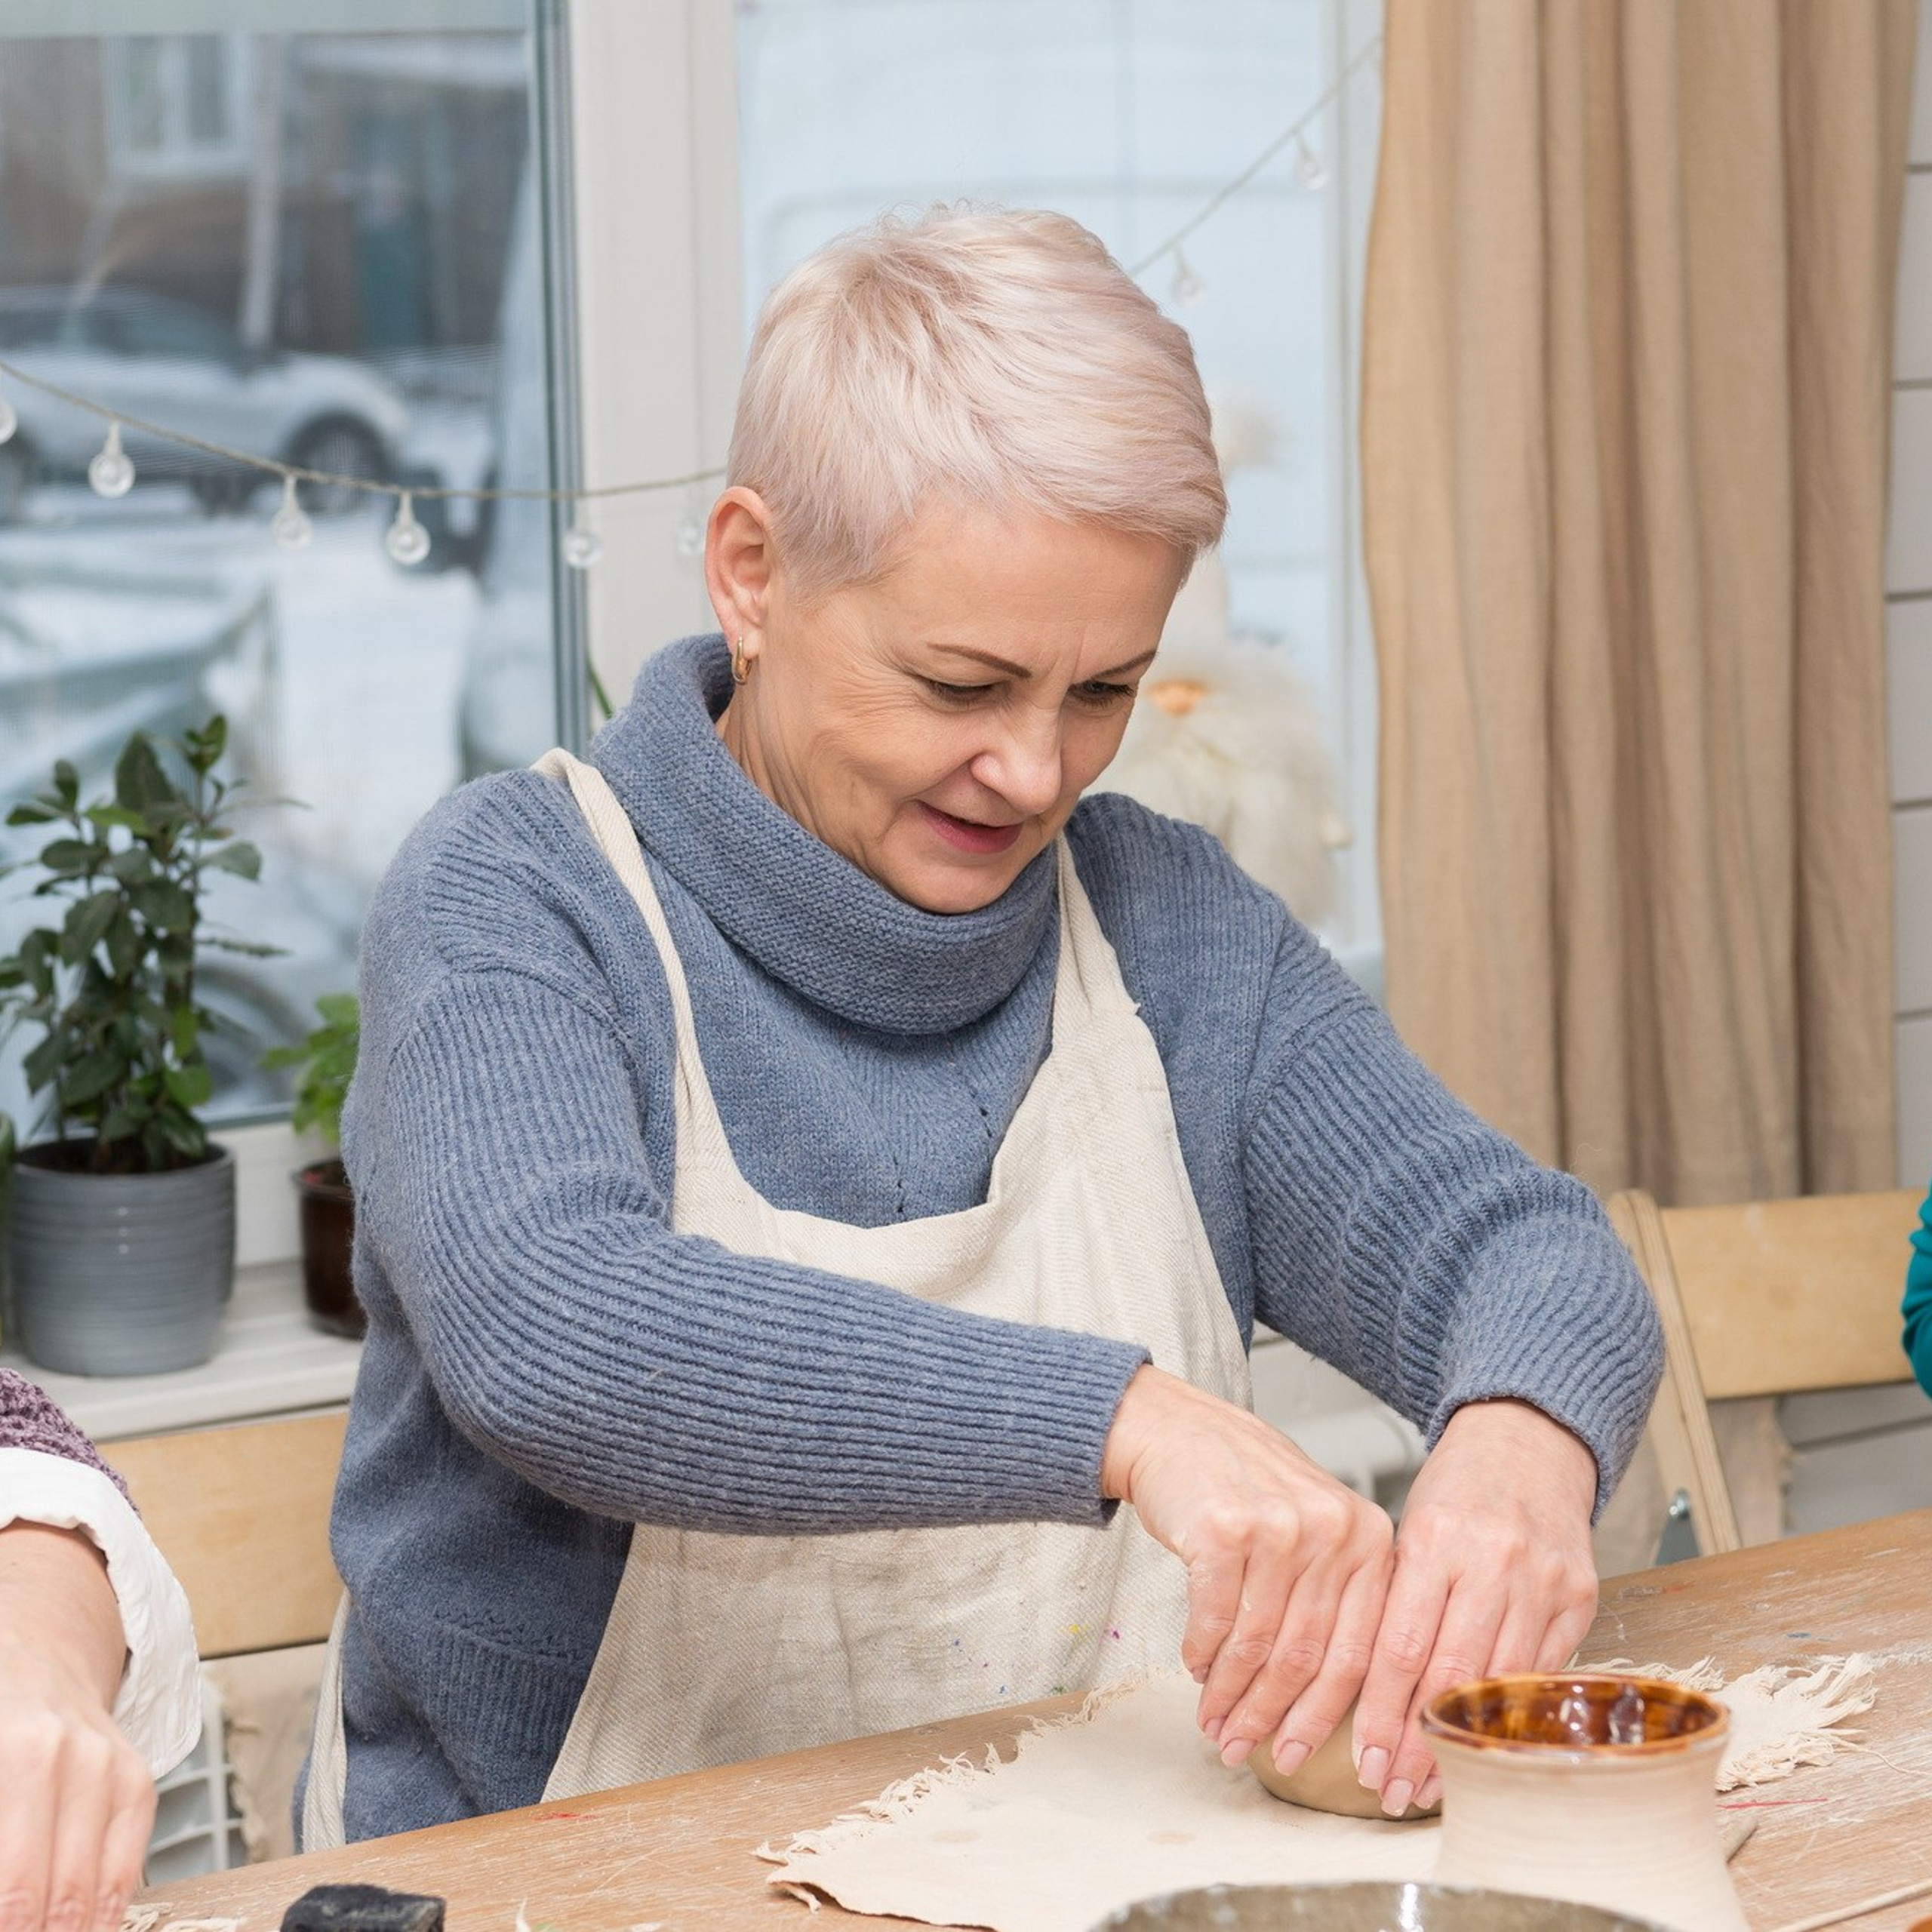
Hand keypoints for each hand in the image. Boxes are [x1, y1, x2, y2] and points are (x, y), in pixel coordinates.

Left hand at [0, 1525, 153, 1931]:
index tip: (10, 1928)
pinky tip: (85, 1926)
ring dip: (68, 1927)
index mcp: (24, 1753)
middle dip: (33, 1925)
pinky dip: (104, 1909)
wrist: (34, 1657)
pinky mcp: (137, 1782)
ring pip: (91, 1886)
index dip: (12, 1915)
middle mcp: (76, 1760)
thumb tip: (7, 1899)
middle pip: (51, 1890)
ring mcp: (113, 1769)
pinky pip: (129, 1865)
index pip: (15, 1882)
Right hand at [1100, 1365, 1393, 1771]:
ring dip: (1229, 1695)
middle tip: (1243, 1749)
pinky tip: (1194, 1670)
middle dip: (1271, 1717)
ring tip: (1212, 1724)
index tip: (1298, 1755)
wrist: (1175, 1428)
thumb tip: (1321, 1705)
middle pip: (1306, 1656)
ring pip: (1258, 1645)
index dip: (1324, 1718)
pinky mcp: (1224, 1530)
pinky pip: (1214, 1618)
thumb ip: (1332, 1598)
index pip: (1357, 1652)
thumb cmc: (1243, 1484)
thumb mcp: (1313, 1528)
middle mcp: (1333, 1531)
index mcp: (1369, 1538)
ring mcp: (1279, 1528)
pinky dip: (1201, 1654)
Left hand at [1351, 1398, 1599, 1816]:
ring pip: (1501, 1685)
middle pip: (1451, 1676)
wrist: (1528, 1444)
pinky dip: (1511, 1716)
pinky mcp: (1580, 1599)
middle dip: (1417, 1744)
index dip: (1380, 1712)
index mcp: (1437, 1539)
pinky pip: (1543, 1673)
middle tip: (1388, 1790)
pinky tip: (1485, 1747)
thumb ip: (1392, 1600)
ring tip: (1429, 1786)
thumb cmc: (1457, 1491)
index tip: (1359, 1759)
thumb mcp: (1409, 1529)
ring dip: (1464, 1745)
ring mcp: (1544, 1582)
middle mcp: (1494, 1562)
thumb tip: (1356, 1690)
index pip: (1402, 1645)